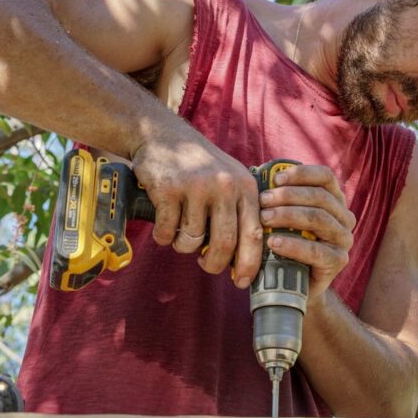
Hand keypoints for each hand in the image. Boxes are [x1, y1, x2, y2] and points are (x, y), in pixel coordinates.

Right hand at [130, 129, 262, 288]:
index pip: (254, 234)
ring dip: (184, 245)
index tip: (242, 281)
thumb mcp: (231, 181)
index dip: (249, 264)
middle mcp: (224, 186)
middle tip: (207, 265)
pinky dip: (163, 235)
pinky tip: (164, 221)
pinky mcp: (168, 189)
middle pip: (224, 243)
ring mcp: (196, 187)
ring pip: (192, 240)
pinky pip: (166, 231)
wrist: (164, 135)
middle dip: (214, 264)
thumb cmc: (200, 166)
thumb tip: (243, 261)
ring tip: (181, 231)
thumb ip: (240, 213)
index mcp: (245, 187)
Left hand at [257, 165, 355, 300]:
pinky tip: (273, 243)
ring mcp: (343, 240)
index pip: (326, 177)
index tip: (276, 178)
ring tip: (265, 219)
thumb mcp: (284, 218)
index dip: (302, 174)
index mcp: (335, 200)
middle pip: (320, 197)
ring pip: (319, 220)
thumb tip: (257, 174)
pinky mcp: (338, 262)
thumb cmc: (285, 244)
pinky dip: (293, 245)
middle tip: (262, 200)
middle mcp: (344, 217)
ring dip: (289, 216)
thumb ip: (279, 199)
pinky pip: (316, 251)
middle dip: (288, 196)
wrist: (294, 285)